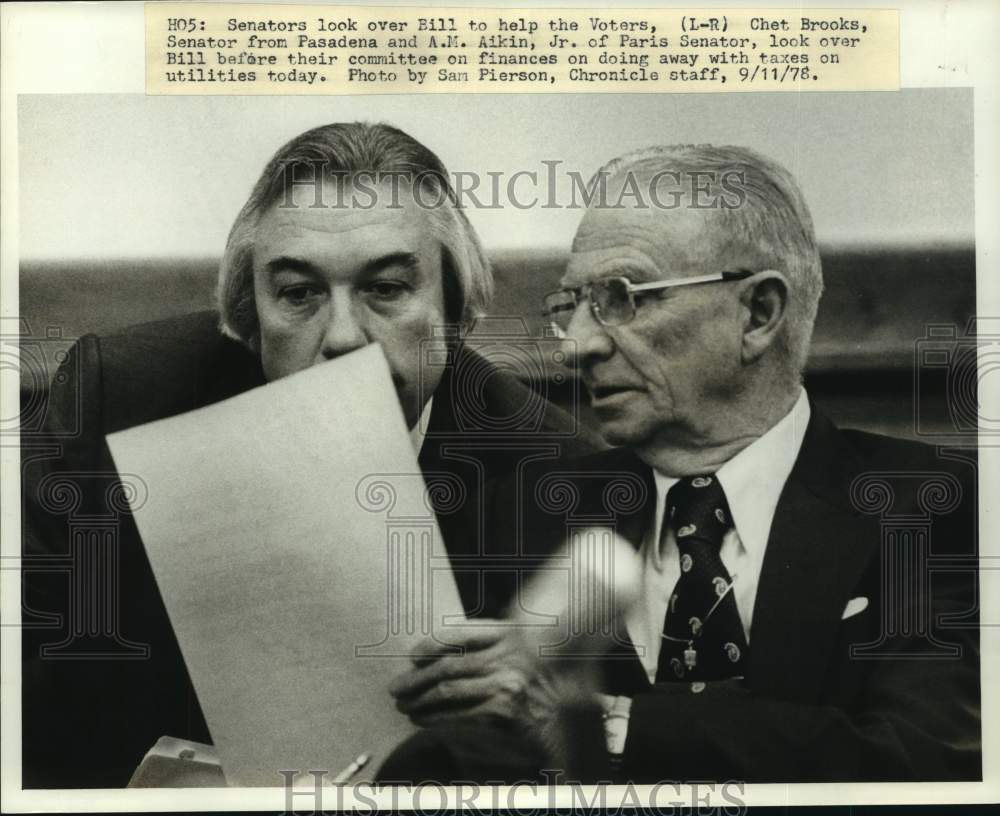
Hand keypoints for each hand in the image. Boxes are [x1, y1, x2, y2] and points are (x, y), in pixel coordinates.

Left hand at [388, 620, 533, 726]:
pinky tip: (422, 718)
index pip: (457, 634)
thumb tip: (420, 658)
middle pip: (447, 666)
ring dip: (418, 700)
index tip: (412, 657)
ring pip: (447, 692)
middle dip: (414, 679)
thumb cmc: (522, 671)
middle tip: (395, 689)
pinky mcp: (505, 713)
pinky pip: (458, 715)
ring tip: (404, 705)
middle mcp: (507, 656)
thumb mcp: (506, 645)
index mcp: (505, 632)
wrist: (554, 707)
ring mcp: (507, 685)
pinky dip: (434, 718)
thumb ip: (474, 643)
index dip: (429, 645)